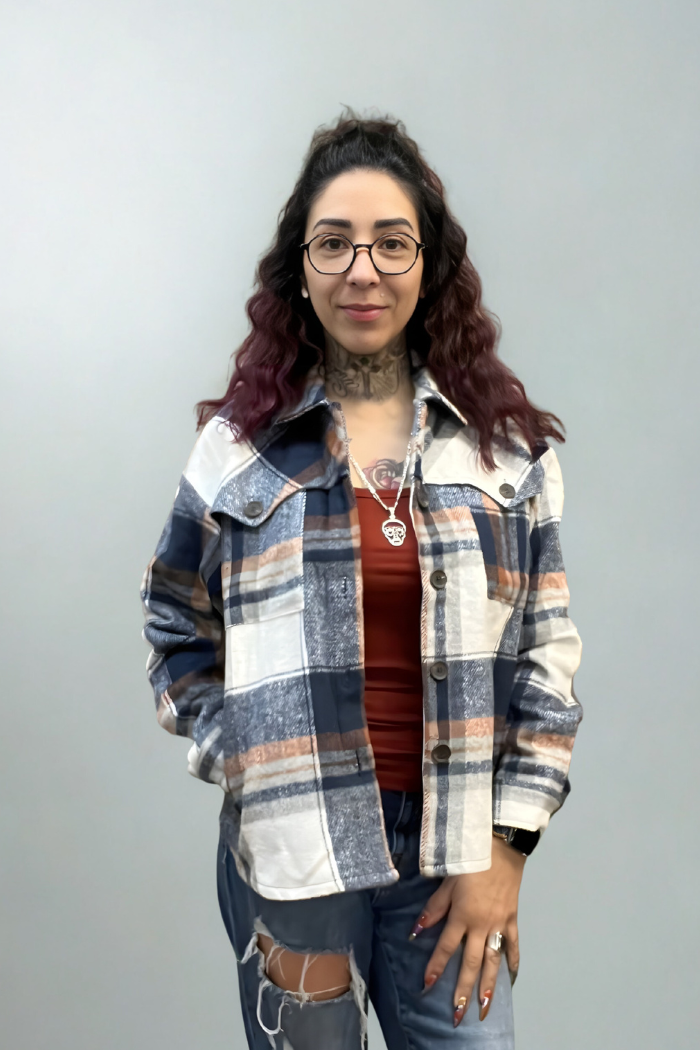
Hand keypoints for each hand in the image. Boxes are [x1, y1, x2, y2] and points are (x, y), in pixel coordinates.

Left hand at [412, 837, 524, 1025]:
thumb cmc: (471, 860)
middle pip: (471, 963)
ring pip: (493, 961)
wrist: (503, 846)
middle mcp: (481, 924)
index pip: (446, 947)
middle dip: (463, 990)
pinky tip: (511, 979)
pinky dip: (513, 963)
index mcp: (462, 914)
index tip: (427, 986)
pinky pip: (514, 945)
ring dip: (489, 986)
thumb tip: (417, 930)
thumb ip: (434, 908)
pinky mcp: (512, 919)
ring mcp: (500, 924)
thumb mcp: (447, 881)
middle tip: (457, 1014)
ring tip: (484, 1008)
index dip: (436, 967)